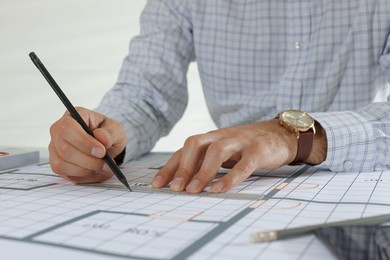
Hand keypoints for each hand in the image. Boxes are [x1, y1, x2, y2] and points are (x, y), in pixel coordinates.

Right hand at [48, 107, 125, 183]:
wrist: (106, 145)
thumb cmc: (108, 133)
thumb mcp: (116, 129)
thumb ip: (111, 132)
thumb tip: (101, 137)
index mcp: (72, 116)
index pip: (68, 128)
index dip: (84, 142)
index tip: (102, 151)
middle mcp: (58, 131)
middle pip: (65, 149)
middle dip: (89, 160)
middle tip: (107, 164)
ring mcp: (55, 148)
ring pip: (62, 164)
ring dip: (86, 170)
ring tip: (104, 168)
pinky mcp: (57, 163)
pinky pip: (65, 175)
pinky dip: (84, 177)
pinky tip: (97, 173)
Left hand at [152, 120, 300, 192]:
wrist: (280, 133)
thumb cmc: (247, 145)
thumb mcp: (225, 150)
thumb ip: (207, 161)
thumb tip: (185, 182)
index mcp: (212, 137)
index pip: (185, 149)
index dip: (170, 165)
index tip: (158, 184)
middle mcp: (223, 136)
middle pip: (196, 144)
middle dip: (183, 166)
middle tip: (175, 188)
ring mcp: (241, 141)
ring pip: (217, 151)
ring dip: (202, 172)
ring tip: (193, 190)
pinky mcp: (258, 150)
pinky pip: (243, 164)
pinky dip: (230, 177)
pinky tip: (220, 189)